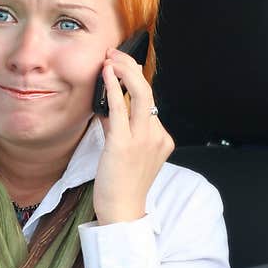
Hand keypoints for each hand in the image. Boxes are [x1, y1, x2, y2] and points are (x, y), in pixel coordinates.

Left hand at [93, 46, 174, 223]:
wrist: (122, 213)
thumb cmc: (122, 186)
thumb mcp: (127, 153)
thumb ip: (120, 129)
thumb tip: (107, 108)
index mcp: (162, 138)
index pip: (149, 102)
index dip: (134, 80)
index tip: (121, 66)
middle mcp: (157, 136)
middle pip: (149, 91)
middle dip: (132, 67)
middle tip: (115, 54)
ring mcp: (143, 139)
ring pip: (140, 94)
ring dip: (124, 71)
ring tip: (110, 58)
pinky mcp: (124, 144)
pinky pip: (120, 108)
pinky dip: (113, 87)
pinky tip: (106, 74)